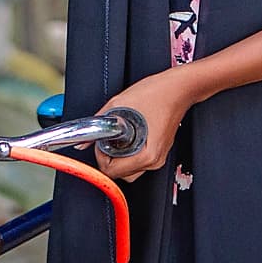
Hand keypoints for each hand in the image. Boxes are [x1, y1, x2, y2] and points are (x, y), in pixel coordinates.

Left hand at [93, 68, 198, 182]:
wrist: (178, 88)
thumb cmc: (156, 93)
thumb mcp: (118, 104)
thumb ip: (97, 122)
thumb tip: (82, 139)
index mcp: (147, 155)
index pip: (113, 172)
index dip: (101, 157)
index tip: (100, 143)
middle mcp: (155, 161)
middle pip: (121, 174)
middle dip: (109, 158)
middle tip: (106, 140)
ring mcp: (159, 157)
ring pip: (130, 170)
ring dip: (118, 156)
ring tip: (117, 137)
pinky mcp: (159, 151)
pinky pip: (139, 161)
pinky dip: (128, 152)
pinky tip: (128, 137)